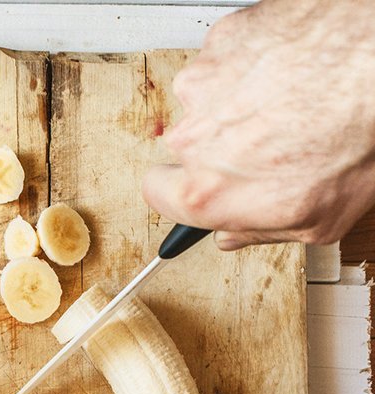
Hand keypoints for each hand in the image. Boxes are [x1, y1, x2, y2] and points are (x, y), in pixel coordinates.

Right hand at [142, 0, 374, 249]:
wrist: (374, 60)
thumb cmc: (357, 133)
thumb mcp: (320, 219)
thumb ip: (262, 232)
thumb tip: (235, 233)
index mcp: (206, 191)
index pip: (158, 195)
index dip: (183, 190)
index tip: (202, 185)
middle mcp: (193, 138)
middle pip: (185, 146)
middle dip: (217, 145)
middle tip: (267, 141)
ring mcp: (204, 84)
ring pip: (205, 100)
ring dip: (235, 103)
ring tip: (287, 102)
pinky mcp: (222, 41)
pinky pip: (225, 59)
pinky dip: (251, 65)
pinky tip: (288, 71)